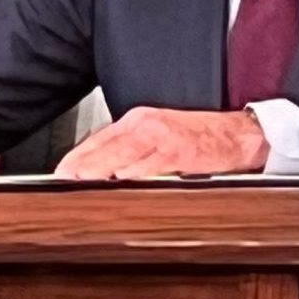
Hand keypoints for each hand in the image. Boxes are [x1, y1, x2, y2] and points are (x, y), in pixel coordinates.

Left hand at [55, 106, 267, 180]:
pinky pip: (154, 161)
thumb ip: (132, 150)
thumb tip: (105, 171)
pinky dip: (137, 168)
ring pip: (125, 151)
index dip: (78, 154)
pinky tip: (122, 177)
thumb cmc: (199, 138)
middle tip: (62, 177)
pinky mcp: (182, 150)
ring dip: (101, 165)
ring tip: (81, 178)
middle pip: (107, 144)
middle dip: (82, 161)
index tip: (61, 170)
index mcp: (139, 121)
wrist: (238, 135)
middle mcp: (147, 123)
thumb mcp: (159, 138)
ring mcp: (164, 136)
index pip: (100, 137)